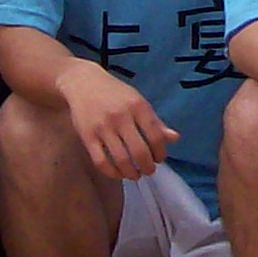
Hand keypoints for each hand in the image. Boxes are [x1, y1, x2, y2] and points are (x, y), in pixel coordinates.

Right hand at [62, 64, 178, 181]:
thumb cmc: (115, 93)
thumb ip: (155, 121)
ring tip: (135, 174)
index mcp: (137, 106)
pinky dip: (112, 172)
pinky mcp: (87, 136)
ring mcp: (103, 127)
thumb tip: (175, 138)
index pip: (156, 136)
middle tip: (149, 171)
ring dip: (131, 173)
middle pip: (140, 151)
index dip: (160, 152)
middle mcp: (121, 116)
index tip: (159, 159)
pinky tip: (118, 173)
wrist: (83, 82)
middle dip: (147, 166)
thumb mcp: (138, 101)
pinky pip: (101, 161)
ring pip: (121, 159)